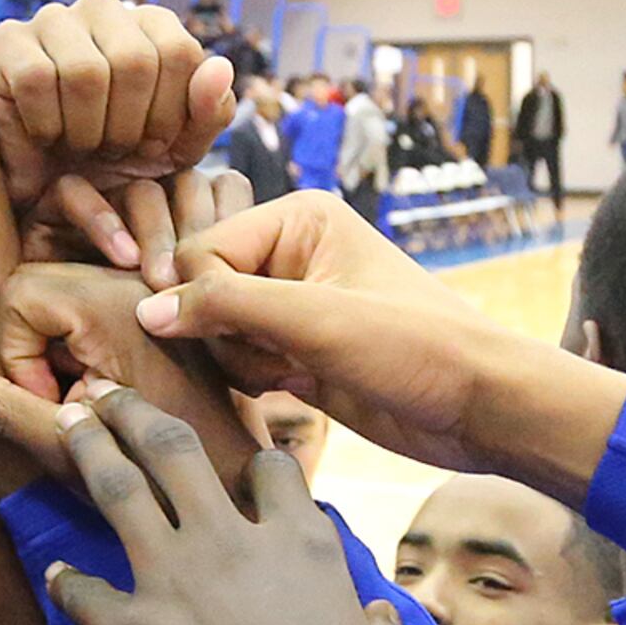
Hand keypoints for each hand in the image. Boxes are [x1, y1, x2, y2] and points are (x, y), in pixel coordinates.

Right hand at [0, 0, 232, 268]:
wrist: (49, 189)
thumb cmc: (120, 161)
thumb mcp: (179, 148)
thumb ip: (210, 112)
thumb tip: (221, 66)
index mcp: (151, 23)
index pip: (180, 52)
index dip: (170, 114)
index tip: (153, 144)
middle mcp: (103, 8)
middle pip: (135, 61)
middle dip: (128, 127)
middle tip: (113, 151)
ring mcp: (53, 18)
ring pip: (86, 72)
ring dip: (87, 131)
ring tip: (81, 146)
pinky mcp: (7, 40)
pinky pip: (37, 79)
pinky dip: (46, 125)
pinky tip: (46, 136)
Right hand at [0, 261, 258, 498]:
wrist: (242, 483)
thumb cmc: (160, 477)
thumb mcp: (68, 446)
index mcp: (113, 305)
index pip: (18, 296)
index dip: (19, 356)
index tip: (59, 405)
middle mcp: (140, 283)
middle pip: (43, 288)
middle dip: (41, 348)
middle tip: (75, 402)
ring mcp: (160, 293)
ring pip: (74, 297)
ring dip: (70, 346)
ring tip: (99, 397)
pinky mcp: (174, 309)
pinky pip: (108, 306)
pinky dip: (99, 344)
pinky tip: (124, 389)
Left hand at [40, 384, 435, 624]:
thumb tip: (380, 622)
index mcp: (307, 548)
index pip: (277, 471)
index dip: (260, 459)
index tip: (245, 455)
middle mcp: (235, 546)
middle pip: (176, 451)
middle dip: (139, 414)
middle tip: (110, 391)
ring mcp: (174, 581)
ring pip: (120, 491)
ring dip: (91, 451)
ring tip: (69, 422)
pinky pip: (83, 591)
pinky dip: (69, 584)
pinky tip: (57, 578)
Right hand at [138, 189, 625, 505]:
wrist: (479, 407)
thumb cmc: (415, 347)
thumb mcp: (315, 319)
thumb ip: (225, 306)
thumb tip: (145, 310)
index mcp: (299, 218)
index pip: (200, 249)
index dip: (201, 298)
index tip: (240, 334)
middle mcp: (291, 253)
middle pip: (202, 291)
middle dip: (228, 335)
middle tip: (282, 355)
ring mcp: (295, 306)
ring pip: (218, 334)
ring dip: (245, 364)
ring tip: (297, 373)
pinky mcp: (300, 353)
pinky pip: (242, 363)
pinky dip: (258, 381)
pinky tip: (299, 389)